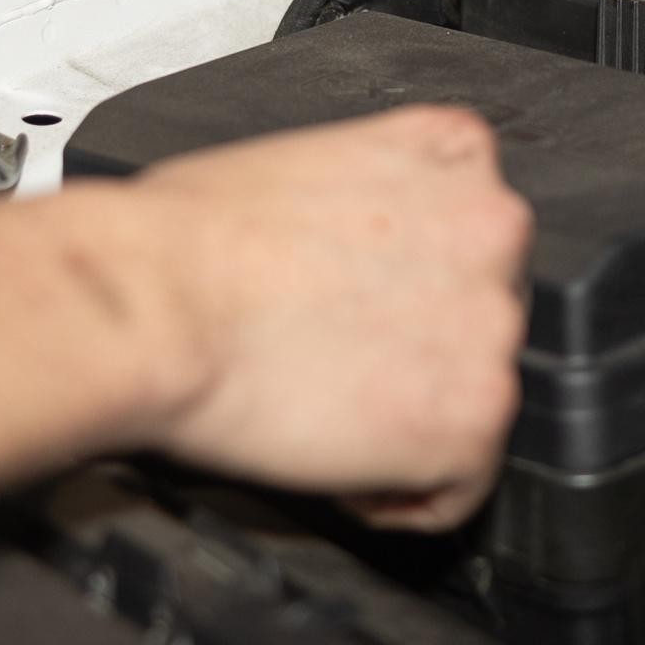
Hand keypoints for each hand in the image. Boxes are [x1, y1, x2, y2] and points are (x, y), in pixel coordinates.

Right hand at [121, 108, 532, 530]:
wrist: (150, 305)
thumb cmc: (185, 240)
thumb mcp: (301, 163)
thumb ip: (371, 198)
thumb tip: (362, 246)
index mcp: (450, 152)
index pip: (471, 231)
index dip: (409, 282)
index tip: (361, 305)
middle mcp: (494, 227)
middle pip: (477, 312)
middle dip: (413, 348)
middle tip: (330, 357)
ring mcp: (494, 325)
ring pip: (473, 397)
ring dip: (406, 418)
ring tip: (323, 407)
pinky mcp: (477, 418)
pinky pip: (459, 486)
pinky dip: (398, 492)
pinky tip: (337, 460)